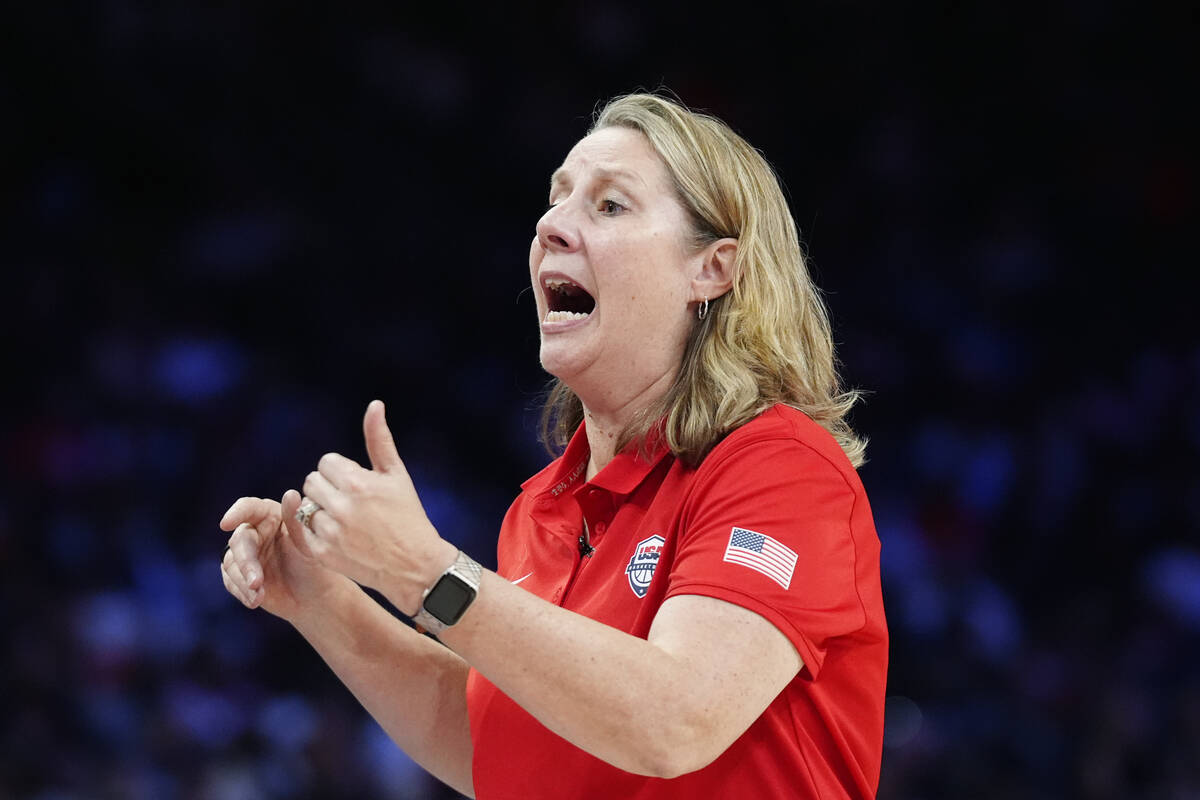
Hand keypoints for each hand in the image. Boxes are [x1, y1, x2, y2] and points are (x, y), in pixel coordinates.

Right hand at [220, 494, 344, 621]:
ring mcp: (245, 554)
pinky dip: (241, 592)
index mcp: (271, 516)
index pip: (249, 508)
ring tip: (258, 596)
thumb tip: (291, 493)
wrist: (313, 597)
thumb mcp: (309, 544)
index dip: (236, 513)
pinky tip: (255, 601)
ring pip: (231, 563)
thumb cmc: (314, 565)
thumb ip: (297, 520)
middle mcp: (254, 531)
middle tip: (256, 581)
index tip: (226, 523)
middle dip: (246, 562)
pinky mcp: (238, 574)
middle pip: (240, 540)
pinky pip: (230, 581)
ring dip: (243, 581)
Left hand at [293, 400, 456, 613]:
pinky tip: (333, 533)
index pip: (326, 463)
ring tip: (345, 521)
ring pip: (305, 506)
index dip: (342, 472)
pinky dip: (313, 530)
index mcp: (358, 483)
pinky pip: (300, 530)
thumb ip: (380, 439)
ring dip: (320, 510)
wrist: (414, 565)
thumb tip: (374, 404)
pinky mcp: (322, 554)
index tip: (358, 486)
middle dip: (328, 489)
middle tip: (351, 502)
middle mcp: (341, 507)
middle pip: (311, 482)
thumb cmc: (408, 515)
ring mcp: (330, 532)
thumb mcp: (397, 474)